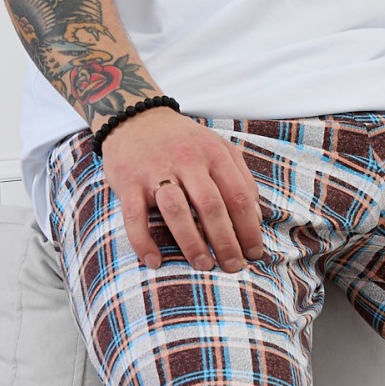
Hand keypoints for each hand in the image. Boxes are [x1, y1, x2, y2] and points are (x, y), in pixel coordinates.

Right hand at [99, 108, 266, 272]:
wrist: (135, 119)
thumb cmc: (183, 142)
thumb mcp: (217, 148)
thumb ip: (240, 178)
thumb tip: (255, 218)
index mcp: (214, 154)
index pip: (239, 196)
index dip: (249, 229)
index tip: (254, 254)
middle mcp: (187, 160)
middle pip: (212, 206)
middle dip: (226, 242)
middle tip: (233, 267)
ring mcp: (155, 171)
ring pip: (176, 211)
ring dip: (192, 243)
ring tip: (204, 265)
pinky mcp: (128, 182)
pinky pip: (135, 217)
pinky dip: (144, 242)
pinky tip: (155, 262)